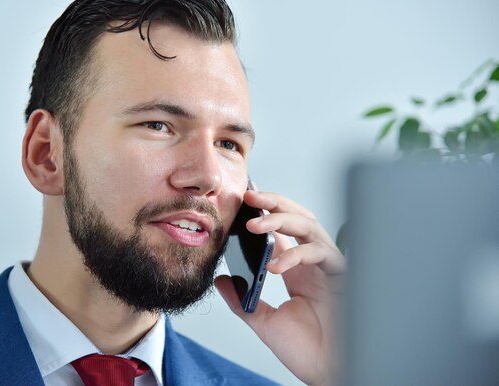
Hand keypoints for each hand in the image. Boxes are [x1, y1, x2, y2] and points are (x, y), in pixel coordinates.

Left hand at [215, 190, 344, 385]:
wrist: (329, 374)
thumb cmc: (307, 351)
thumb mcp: (263, 321)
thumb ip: (242, 300)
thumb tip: (220, 279)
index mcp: (297, 271)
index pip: (281, 232)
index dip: (264, 213)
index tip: (243, 201)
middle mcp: (313, 264)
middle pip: (298, 218)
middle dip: (275, 203)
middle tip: (249, 196)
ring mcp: (328, 268)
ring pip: (310, 227)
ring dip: (282, 220)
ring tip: (256, 224)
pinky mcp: (342, 278)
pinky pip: (321, 253)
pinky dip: (297, 255)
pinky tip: (276, 265)